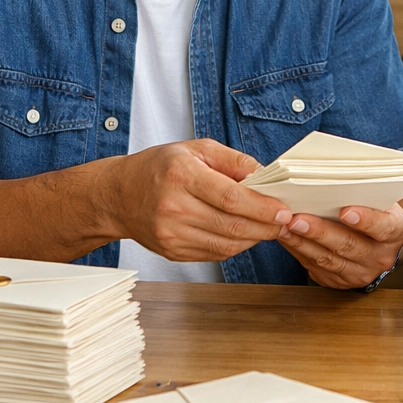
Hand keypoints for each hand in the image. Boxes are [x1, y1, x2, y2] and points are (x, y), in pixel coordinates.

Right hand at [100, 139, 291, 261]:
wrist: (118, 195)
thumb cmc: (160, 167)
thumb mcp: (196, 148)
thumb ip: (233, 160)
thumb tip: (265, 175)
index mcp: (181, 176)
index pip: (230, 198)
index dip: (262, 207)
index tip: (283, 210)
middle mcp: (173, 207)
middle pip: (231, 225)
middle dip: (265, 227)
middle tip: (285, 222)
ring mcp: (171, 234)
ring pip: (225, 244)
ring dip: (254, 239)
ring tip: (268, 228)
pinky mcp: (172, 251)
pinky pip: (214, 254)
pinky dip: (235, 246)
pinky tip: (244, 234)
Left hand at [277, 203, 402, 288]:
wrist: (380, 240)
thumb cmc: (376, 210)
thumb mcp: (379, 199)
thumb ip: (363, 192)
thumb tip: (333, 176)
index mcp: (395, 232)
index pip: (383, 227)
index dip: (365, 220)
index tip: (346, 211)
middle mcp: (380, 257)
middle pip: (349, 245)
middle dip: (320, 232)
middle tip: (298, 219)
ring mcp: (360, 273)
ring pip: (328, 260)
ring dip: (303, 242)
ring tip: (285, 226)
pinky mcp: (340, 282)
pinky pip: (316, 268)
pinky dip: (299, 251)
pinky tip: (287, 237)